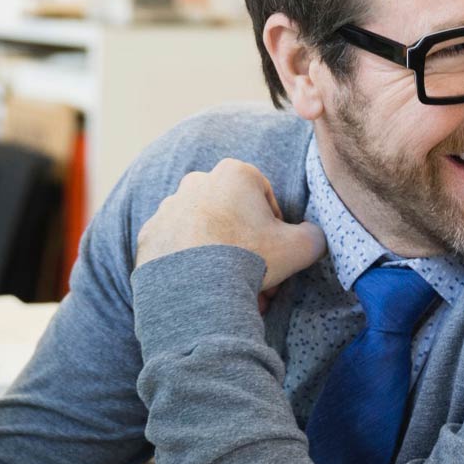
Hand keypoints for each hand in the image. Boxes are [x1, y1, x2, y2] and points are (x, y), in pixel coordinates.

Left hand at [135, 158, 325, 290]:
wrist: (195, 288)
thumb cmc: (249, 258)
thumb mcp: (301, 246)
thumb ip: (314, 235)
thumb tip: (311, 235)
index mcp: (234, 173)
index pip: (264, 200)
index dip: (275, 232)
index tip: (276, 257)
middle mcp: (197, 182)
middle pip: (232, 217)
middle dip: (245, 247)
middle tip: (256, 280)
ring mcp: (168, 208)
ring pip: (204, 233)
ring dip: (219, 257)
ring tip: (229, 290)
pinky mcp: (149, 235)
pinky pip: (178, 250)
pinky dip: (191, 266)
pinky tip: (203, 290)